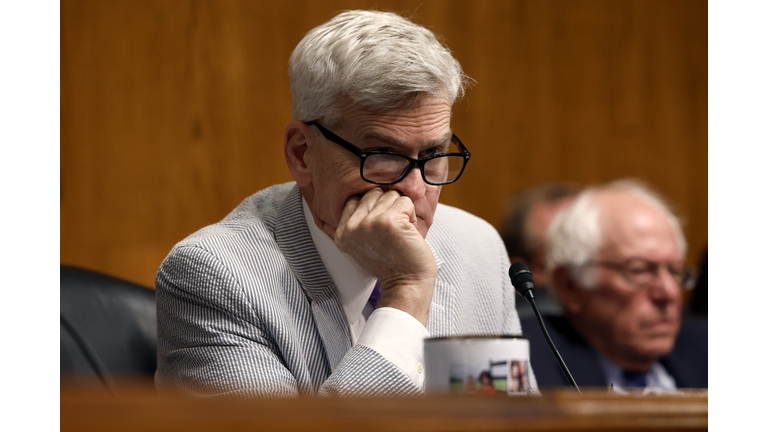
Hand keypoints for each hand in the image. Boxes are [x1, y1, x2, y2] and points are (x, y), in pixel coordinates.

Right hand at [328, 188, 436, 324]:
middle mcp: (352, 226)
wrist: (406, 284)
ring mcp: (369, 223)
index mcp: (342, 232)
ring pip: (390, 194)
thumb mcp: (363, 242)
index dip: (374, 208)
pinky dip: (412, 214)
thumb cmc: (391, 263)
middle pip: (373, 193)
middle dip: (388, 207)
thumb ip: (360, 220)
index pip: (356, 198)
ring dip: (401, 211)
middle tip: (391, 232)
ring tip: (399, 232)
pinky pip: (405, 201)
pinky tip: (407, 232)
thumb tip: (372, 190)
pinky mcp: (389, 221)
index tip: (381, 228)